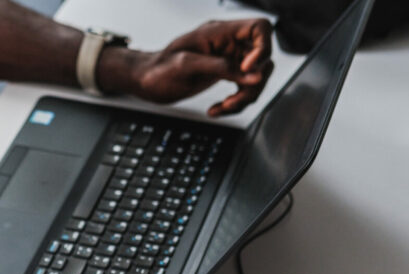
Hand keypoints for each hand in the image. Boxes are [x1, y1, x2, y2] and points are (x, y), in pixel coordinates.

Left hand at [103, 19, 273, 116]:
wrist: (145, 81)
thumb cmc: (159, 69)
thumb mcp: (188, 66)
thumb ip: (222, 68)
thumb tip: (255, 75)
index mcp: (219, 32)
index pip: (260, 28)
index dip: (264, 48)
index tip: (248, 70)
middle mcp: (227, 44)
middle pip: (263, 59)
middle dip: (252, 83)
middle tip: (233, 100)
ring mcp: (228, 59)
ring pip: (256, 78)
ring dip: (244, 98)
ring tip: (223, 108)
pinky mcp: (225, 75)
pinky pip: (243, 89)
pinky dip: (235, 104)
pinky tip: (217, 110)